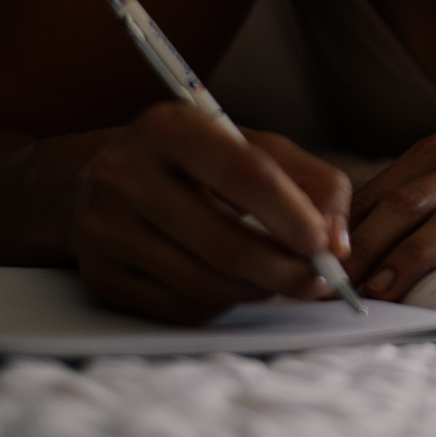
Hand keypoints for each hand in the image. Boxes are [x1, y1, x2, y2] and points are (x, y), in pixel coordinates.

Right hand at [68, 102, 352, 323]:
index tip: (326, 244)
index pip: (245, 174)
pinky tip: (235, 285)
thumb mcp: (253, 147)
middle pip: (224, 243)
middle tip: (321, 280)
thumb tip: (337, 243)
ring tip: (283, 279)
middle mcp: (126, 175)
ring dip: (259, 292)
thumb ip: (310, 181)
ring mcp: (105, 230)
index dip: (293, 215)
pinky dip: (223, 304)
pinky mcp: (100, 276)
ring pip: (205, 285)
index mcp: (169, 127)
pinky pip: (180, 309)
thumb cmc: (196, 161)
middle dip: (285, 270)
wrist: (98, 180)